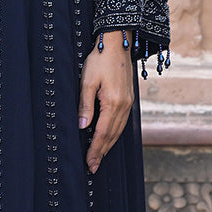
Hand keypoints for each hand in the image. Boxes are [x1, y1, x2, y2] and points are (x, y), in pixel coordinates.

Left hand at [78, 30, 133, 173]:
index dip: (95, 150)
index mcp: (113, 102)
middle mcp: (124, 106)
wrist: (117, 44)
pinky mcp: (129, 99)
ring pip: (118, 130)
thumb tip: (82, 127)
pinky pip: (122, 122)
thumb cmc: (99, 60)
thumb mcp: (87, 81)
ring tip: (99, 157)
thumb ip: (85, 105)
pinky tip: (108, 138)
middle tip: (93, 167)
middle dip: (102, 152)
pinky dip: (115, 134)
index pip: (102, 133)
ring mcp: (128, 103)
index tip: (89, 163)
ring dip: (108, 145)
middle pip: (112, 135)